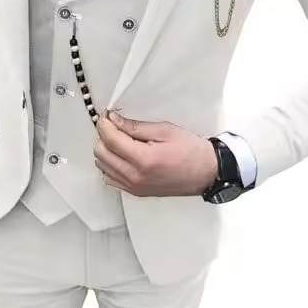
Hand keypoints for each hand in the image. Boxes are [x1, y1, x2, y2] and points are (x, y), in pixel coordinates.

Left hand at [93, 110, 218, 196]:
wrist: (206, 173)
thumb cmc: (191, 151)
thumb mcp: (165, 130)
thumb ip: (135, 126)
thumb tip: (114, 120)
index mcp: (144, 160)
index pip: (110, 139)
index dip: (104, 124)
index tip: (107, 115)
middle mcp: (135, 177)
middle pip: (101, 153)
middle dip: (103, 136)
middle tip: (114, 125)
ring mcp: (134, 187)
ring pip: (102, 166)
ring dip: (105, 150)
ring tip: (120, 139)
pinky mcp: (135, 192)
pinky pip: (110, 178)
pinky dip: (110, 164)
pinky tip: (122, 155)